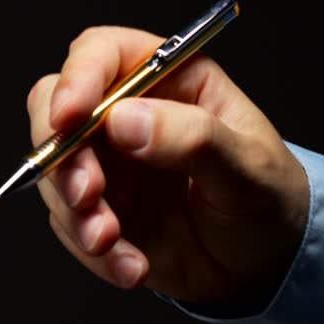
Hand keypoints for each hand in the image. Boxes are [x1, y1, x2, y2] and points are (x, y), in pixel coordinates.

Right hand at [27, 26, 308, 306]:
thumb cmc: (269, 201)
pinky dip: (92, 252)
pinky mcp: (99, 210)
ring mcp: (108, 166)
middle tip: (87, 196)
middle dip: (61, 156)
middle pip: (53, 109)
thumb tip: (123, 119)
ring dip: (75, 214)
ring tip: (113, 244)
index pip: (102, 54)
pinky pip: (69, 225)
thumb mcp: (249, 168)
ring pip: (54, 174)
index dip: (77, 78)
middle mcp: (126, 118)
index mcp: (168, 82)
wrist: (266, 268)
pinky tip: (132, 267)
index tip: (70, 118)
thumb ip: (193, 138)